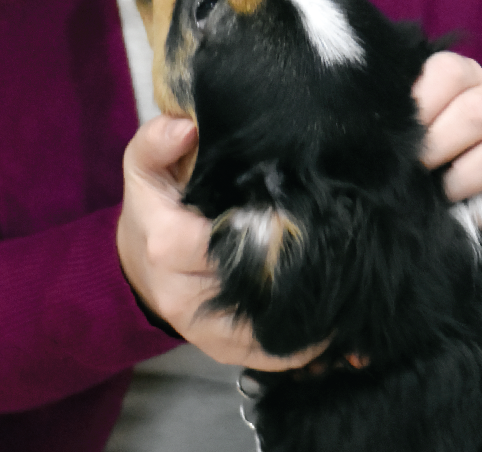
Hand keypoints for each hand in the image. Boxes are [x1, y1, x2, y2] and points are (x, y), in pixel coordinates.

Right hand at [117, 116, 327, 369]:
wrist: (134, 261)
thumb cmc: (151, 206)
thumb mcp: (144, 164)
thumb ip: (158, 139)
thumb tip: (188, 126)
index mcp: (168, 244)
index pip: (230, 240)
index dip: (271, 228)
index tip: (303, 214)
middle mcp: (183, 294)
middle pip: (256, 285)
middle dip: (298, 269)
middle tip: (341, 250)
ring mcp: (201, 329)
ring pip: (267, 329)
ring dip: (309, 314)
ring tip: (347, 292)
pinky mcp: (218, 350)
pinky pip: (267, 356)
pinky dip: (302, 344)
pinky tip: (332, 325)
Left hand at [412, 51, 481, 228]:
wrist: (459, 173)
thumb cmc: (425, 135)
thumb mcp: (411, 112)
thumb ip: (397, 108)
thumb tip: (368, 124)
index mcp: (468, 75)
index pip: (450, 73)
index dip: (421, 104)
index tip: (399, 132)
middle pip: (478, 113)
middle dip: (437, 146)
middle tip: (415, 166)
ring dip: (459, 182)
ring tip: (438, 192)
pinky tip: (464, 213)